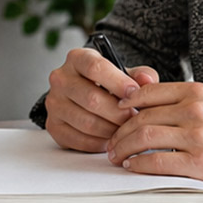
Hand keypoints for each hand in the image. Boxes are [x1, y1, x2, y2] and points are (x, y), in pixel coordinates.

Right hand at [42, 47, 158, 151]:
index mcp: (77, 59)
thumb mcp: (124, 73)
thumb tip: (148, 81)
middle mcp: (60, 79)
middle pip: (91, 99)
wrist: (83, 97)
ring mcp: (54, 103)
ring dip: (111, 130)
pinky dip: (99, 143)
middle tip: (134, 118)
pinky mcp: (53, 125)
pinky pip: (79, 139)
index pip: (94, 67)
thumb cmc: (107, 84)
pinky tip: (110, 139)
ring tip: (125, 130)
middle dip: (118, 112)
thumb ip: (140, 75)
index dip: (117, 82)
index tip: (134, 94)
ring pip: (86, 122)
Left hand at [104, 81, 202, 197]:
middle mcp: (195, 110)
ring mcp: (197, 137)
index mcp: (197, 92)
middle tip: (111, 143)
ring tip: (117, 156)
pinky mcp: (200, 164)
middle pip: (140, 117)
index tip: (116, 115)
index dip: (124, 105)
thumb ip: (185, 102)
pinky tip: (133, 167)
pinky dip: (139, 165)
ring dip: (123, 149)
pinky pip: (157, 162)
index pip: (146, 93)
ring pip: (143, 138)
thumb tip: (149, 104)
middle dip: (118, 132)